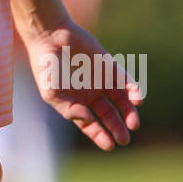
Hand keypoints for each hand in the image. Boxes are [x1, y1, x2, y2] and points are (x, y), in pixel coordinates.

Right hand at [23, 18, 142, 150]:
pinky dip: (134, 91)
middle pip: (109, 115)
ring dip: (129, 113)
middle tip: (124, 139)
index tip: (110, 146)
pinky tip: (137, 101)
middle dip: (117, 128)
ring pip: (121, 101)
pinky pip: (126, 81)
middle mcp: (91, 93)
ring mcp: (102, 80)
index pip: (91, 124)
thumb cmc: (46, 65)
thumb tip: (88, 120)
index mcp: (75, 102)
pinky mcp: (111, 66)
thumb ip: (68, 109)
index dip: (100, 135)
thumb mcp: (51, 92)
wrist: (50, 35)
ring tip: (133, 124)